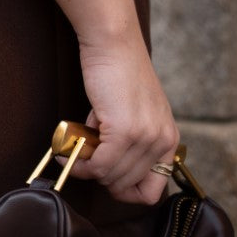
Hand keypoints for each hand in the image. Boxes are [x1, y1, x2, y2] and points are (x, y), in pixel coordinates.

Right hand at [64, 27, 179, 204]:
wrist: (114, 46)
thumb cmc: (120, 73)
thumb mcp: (138, 113)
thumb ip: (131, 141)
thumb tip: (104, 166)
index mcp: (169, 138)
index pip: (153, 189)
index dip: (126, 191)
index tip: (106, 178)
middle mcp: (162, 141)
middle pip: (128, 186)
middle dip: (101, 180)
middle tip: (83, 164)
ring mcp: (145, 137)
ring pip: (111, 177)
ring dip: (87, 171)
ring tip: (73, 157)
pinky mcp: (125, 131)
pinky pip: (100, 165)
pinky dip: (80, 165)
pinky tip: (68, 155)